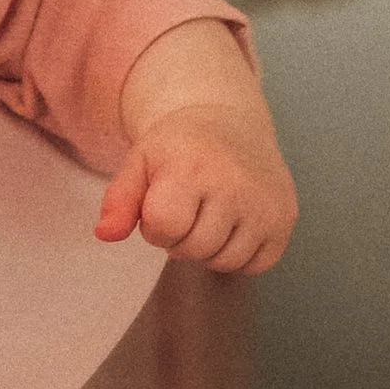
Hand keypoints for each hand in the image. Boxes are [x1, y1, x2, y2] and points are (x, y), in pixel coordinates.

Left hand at [96, 102, 297, 273]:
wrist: (231, 124)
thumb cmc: (179, 147)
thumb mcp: (140, 161)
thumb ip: (118, 200)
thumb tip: (104, 235)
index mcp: (192, 167)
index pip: (164, 228)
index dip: (154, 226)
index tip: (161, 205)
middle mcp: (235, 184)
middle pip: (194, 249)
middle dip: (180, 239)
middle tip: (186, 209)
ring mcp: (265, 204)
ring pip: (224, 261)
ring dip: (208, 249)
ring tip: (207, 215)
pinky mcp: (285, 219)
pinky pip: (255, 264)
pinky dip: (238, 254)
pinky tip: (231, 225)